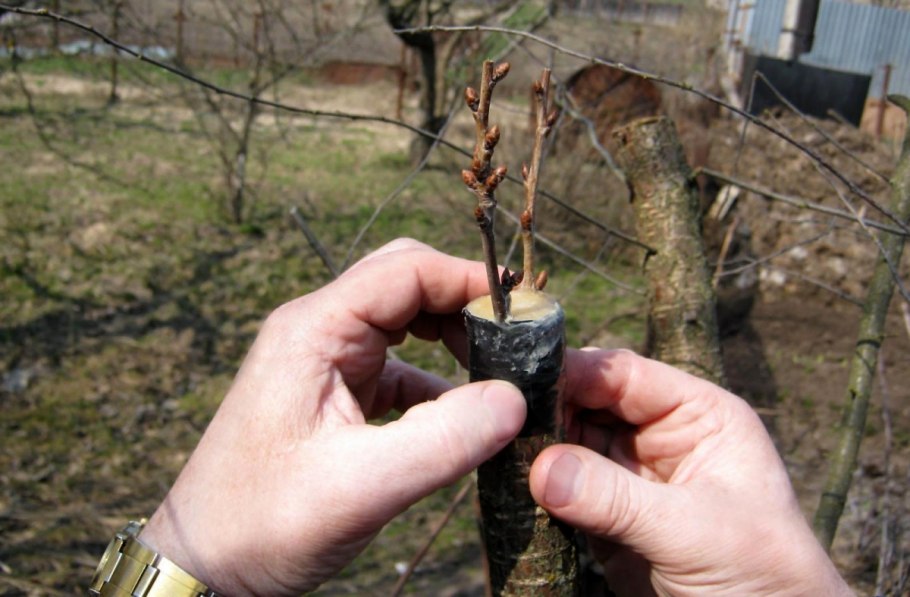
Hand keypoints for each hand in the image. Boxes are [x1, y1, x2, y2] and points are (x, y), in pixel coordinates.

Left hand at [139, 239, 525, 595]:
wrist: (205, 564)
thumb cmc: (264, 523)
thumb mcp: (359, 486)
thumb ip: (443, 440)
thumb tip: (515, 398)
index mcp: (313, 330)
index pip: (405, 270)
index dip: (469, 280)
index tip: (524, 308)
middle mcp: (317, 331)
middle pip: (405, 282)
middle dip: (463, 302)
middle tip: (514, 339)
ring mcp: (324, 361)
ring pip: (404, 320)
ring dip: (452, 337)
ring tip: (498, 373)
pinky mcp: (334, 393)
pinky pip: (398, 367)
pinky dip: (437, 381)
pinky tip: (464, 415)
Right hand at [529, 349, 851, 595]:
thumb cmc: (761, 575)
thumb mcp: (693, 530)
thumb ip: (618, 498)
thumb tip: (542, 468)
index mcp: (698, 415)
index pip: (626, 376)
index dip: (575, 371)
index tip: (522, 378)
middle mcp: (660, 436)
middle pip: (589, 403)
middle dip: (547, 409)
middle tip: (500, 420)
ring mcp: (631, 477)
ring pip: (569, 444)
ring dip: (536, 449)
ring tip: (498, 453)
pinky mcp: (608, 518)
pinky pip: (562, 490)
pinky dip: (536, 488)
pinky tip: (510, 484)